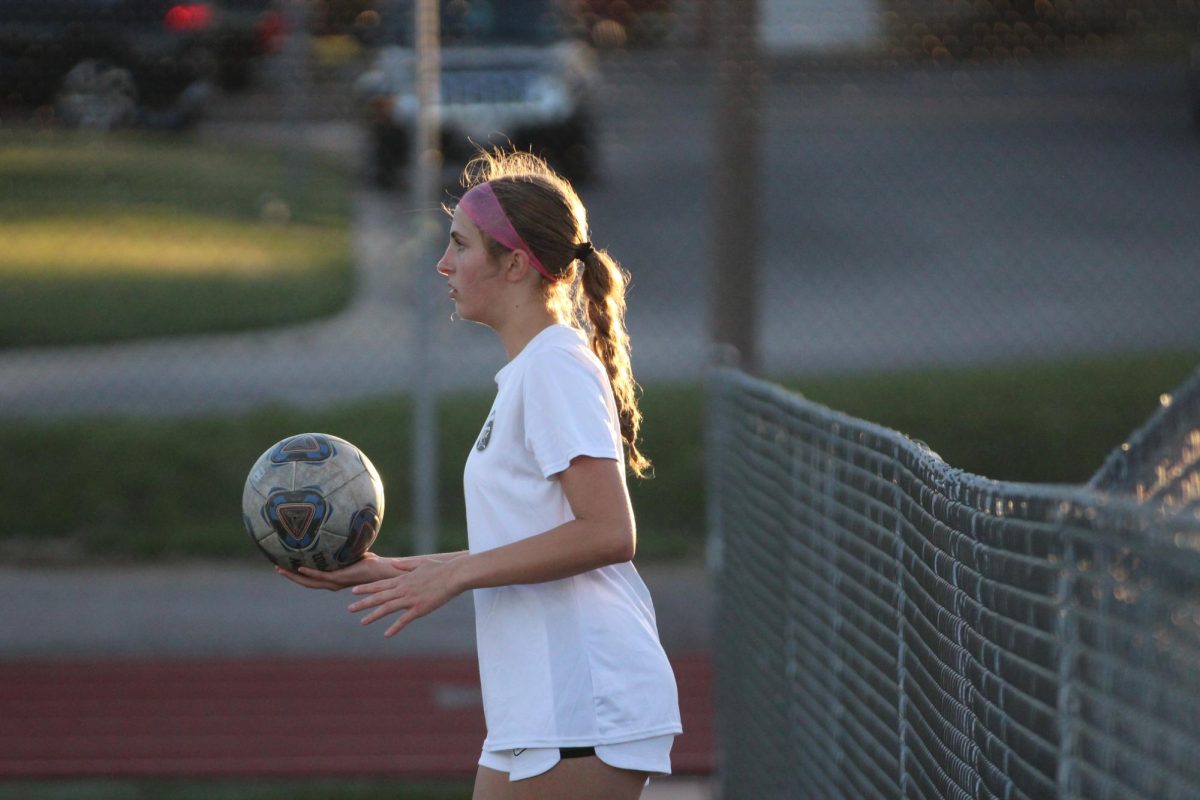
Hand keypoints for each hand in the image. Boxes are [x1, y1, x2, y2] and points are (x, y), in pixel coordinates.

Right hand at [274, 552, 395, 590]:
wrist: (381, 570)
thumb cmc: (371, 561)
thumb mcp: (352, 552)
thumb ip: (343, 546)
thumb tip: (339, 531)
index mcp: (333, 578)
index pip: (311, 578)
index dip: (297, 574)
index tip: (286, 566)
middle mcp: (332, 583)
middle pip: (305, 582)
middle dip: (290, 576)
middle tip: (276, 568)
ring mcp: (334, 581)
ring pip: (308, 581)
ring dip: (294, 576)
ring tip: (280, 568)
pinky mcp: (339, 578)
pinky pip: (320, 576)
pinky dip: (308, 573)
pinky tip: (298, 567)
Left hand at [347, 557, 462, 636]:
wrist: (453, 575)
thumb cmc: (440, 568)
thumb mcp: (420, 563)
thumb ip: (405, 565)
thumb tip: (394, 563)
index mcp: (403, 579)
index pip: (380, 584)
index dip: (366, 588)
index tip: (353, 591)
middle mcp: (403, 589)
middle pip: (379, 597)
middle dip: (363, 602)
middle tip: (349, 608)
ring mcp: (410, 599)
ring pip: (387, 608)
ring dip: (373, 615)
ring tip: (362, 622)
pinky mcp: (419, 608)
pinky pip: (404, 620)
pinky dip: (394, 628)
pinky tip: (386, 634)